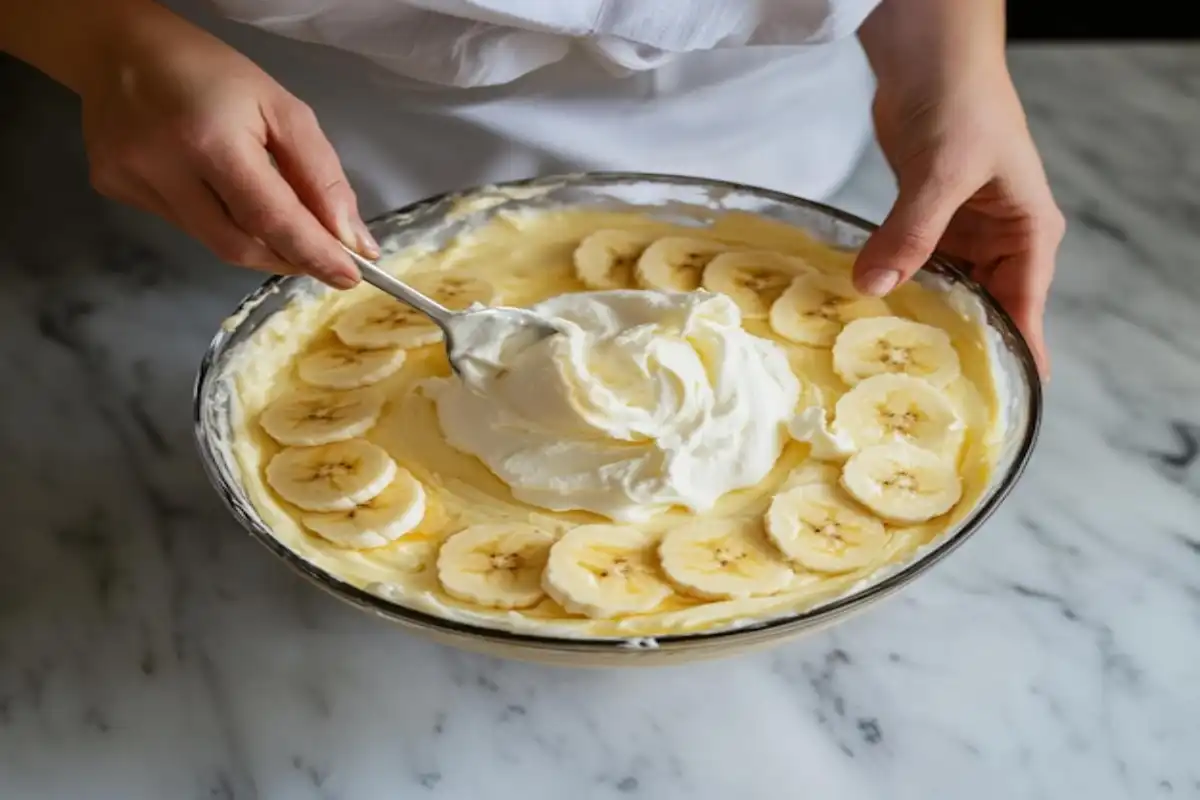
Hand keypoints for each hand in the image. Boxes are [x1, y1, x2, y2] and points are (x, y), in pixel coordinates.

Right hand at [78, 9, 374, 286]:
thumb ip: (321, 176)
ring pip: (213, 242)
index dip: (313, 254)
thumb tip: (352, 240)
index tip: (350, 276)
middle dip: (289, 258)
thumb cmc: (213, 74)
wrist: (121, 49)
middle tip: (323, 258)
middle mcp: (163, 167)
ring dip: (258, 244)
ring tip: (281, 226)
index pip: (271, 219)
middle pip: (239, 246)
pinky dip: (219, 224)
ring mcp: (131, 182)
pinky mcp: (115, 190)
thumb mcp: (282, 109)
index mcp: (211, 140)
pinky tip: (219, 194)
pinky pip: (185, 227)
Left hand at [852, 60, 1063, 375]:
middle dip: (952, 348)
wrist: (932, 58)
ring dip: (915, 319)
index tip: (991, 407)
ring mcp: (961, 234)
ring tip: (885, 367)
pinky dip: (892, 287)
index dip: (1010, 361)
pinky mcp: (925, 222)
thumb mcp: (943, 174)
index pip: (1025, 314)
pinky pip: (911, 267)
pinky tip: (866, 316)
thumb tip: (872, 287)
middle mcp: (1000, 243)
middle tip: (918, 397)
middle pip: (982, 311)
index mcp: (1029, 237)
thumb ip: (911, 233)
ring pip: (942, 293)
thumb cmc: (962, 106)